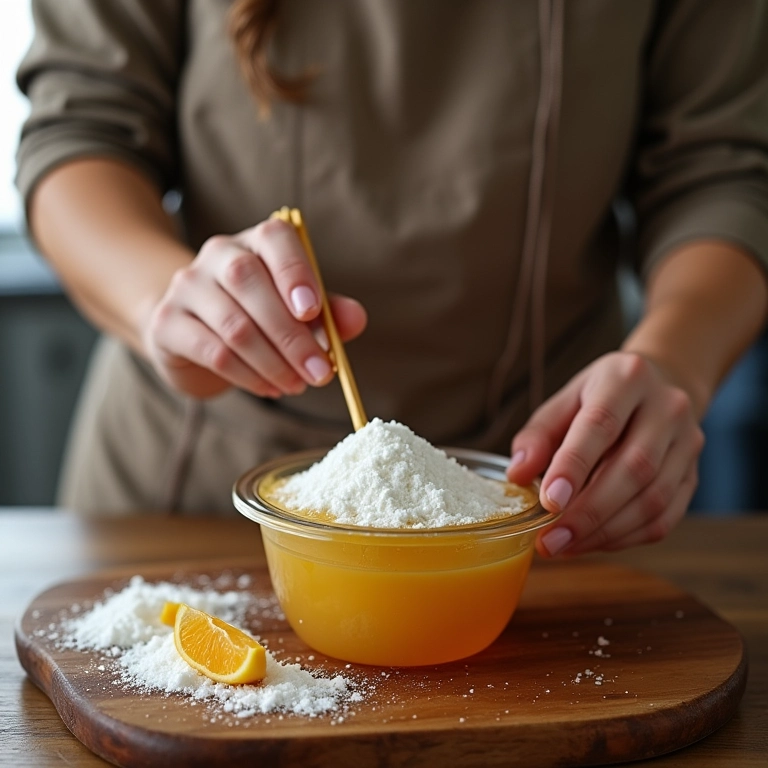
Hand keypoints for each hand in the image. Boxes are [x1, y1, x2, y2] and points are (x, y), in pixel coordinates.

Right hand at [144, 218, 366, 398]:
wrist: (195, 332)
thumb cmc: (260, 317)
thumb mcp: (299, 311)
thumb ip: (328, 313)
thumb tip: (356, 320)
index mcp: (256, 242)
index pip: (274, 238)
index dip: (295, 271)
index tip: (313, 310)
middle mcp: (218, 254)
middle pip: (250, 284)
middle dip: (292, 336)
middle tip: (321, 373)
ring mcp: (187, 286)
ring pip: (234, 326)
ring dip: (274, 363)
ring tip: (298, 386)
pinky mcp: (167, 323)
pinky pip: (214, 352)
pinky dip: (249, 376)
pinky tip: (270, 388)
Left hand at [506, 352, 704, 554]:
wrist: (661, 385)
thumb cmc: (599, 397)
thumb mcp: (563, 401)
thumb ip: (538, 436)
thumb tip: (517, 476)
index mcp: (626, 378)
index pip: (601, 424)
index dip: (574, 466)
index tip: (548, 501)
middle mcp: (667, 407)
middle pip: (634, 468)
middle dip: (588, 511)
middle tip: (551, 539)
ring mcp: (688, 442)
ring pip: (653, 498)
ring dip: (605, 531)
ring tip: (564, 545)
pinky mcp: (694, 475)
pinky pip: (665, 517)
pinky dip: (625, 537)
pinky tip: (591, 542)